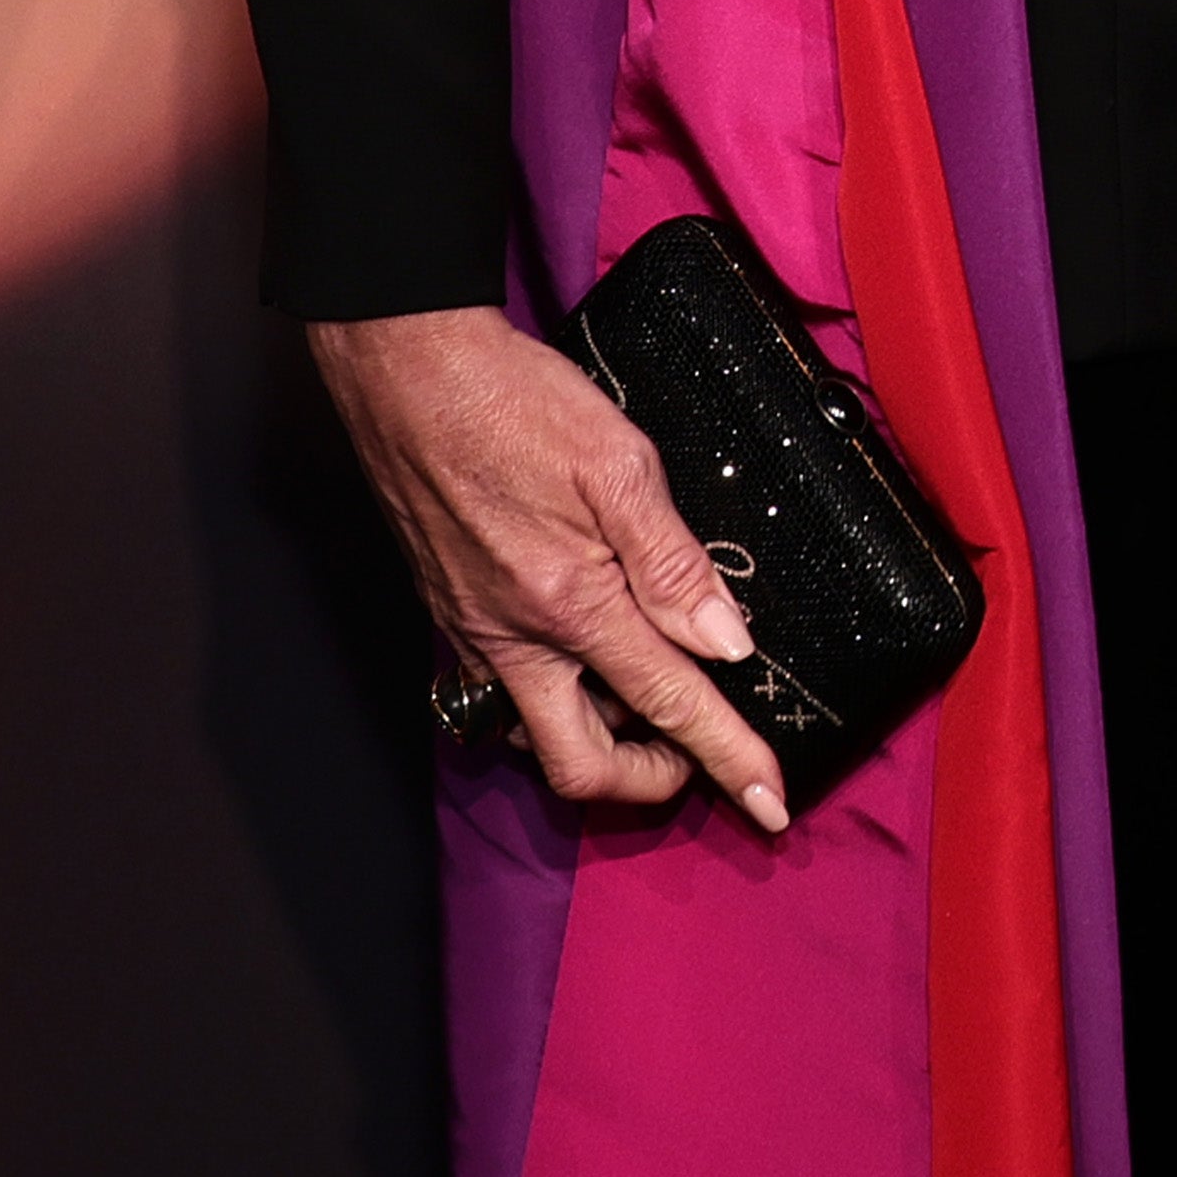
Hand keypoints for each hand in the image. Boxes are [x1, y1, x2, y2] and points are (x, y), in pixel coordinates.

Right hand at [309, 302, 791, 833]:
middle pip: (582, 767)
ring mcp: (476, 634)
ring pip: (538, 734)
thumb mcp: (620, 465)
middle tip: (701, 749)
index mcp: (571, 605)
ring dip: (602, 736)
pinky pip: (509, 690)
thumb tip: (726, 640)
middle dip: (651, 779)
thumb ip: (676, 560)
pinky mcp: (454, 615)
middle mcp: (515, 640)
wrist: (407, 373)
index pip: (669, 704)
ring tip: (654, 689)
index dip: (727, 759)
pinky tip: (593, 646)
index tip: (769, 803)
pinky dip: (561, 691)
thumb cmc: (512, 403)